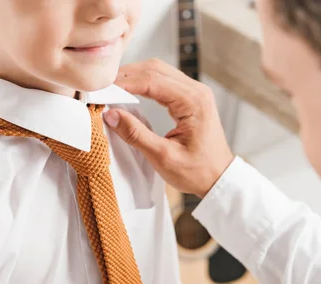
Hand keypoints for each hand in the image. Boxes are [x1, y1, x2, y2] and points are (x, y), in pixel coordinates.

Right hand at [104, 59, 234, 197]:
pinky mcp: (189, 98)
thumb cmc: (197, 172)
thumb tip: (110, 114)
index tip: (101, 88)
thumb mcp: (163, 157)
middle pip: (154, 69)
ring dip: (133, 76)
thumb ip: (136, 134)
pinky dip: (143, 82)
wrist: (219, 179)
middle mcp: (196, 91)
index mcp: (193, 101)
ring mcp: (194, 92)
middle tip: (101, 85)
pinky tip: (128, 91)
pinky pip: (163, 81)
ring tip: (111, 87)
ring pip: (158, 71)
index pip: (152, 80)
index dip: (124, 82)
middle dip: (126, 74)